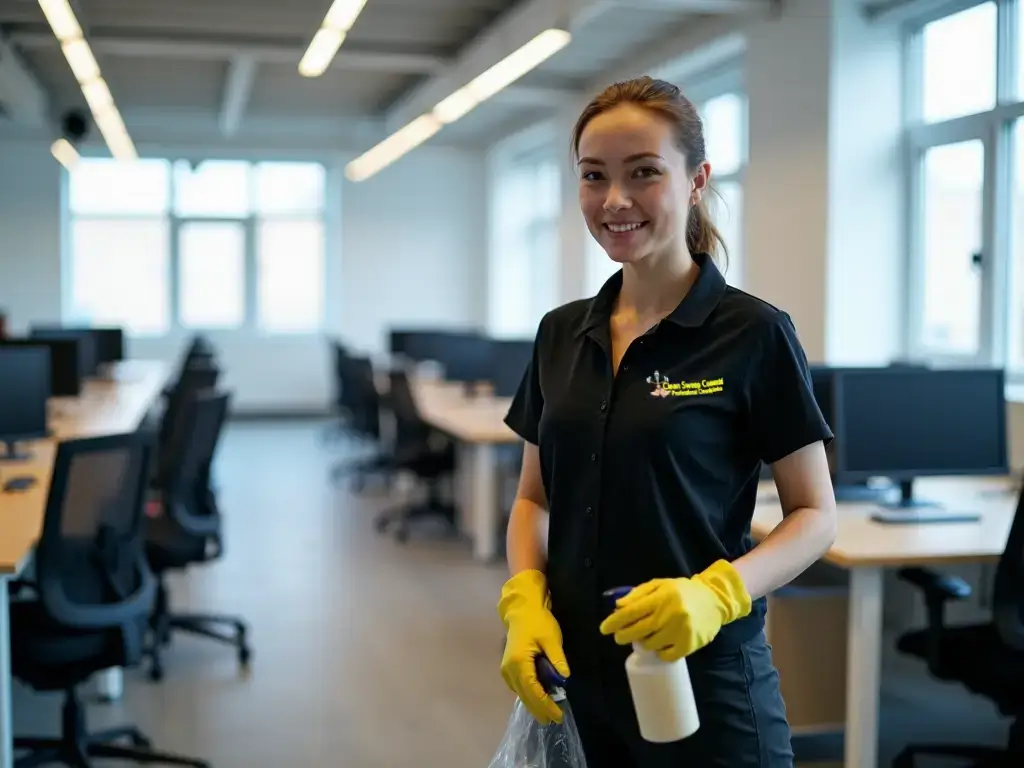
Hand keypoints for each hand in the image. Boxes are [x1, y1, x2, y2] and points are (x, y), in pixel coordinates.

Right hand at [498, 570, 570, 723]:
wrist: (521, 611)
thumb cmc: (538, 622)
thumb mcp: (551, 638)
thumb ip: (557, 658)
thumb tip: (564, 677)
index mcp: (519, 662)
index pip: (534, 691)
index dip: (546, 705)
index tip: (558, 715)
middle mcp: (509, 669)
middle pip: (525, 696)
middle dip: (540, 710)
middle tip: (555, 720)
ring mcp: (506, 670)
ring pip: (521, 694)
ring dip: (534, 704)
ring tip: (549, 713)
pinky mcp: (507, 669)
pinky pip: (519, 687)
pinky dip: (529, 695)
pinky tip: (539, 699)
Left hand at [599, 560, 751, 661]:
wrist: (714, 600)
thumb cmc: (682, 591)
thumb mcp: (659, 585)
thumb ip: (638, 594)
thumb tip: (618, 607)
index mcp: (661, 597)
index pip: (630, 612)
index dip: (614, 622)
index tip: (604, 628)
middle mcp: (669, 614)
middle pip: (637, 631)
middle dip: (623, 636)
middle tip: (619, 637)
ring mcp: (680, 631)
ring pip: (650, 645)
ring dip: (642, 643)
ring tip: (644, 638)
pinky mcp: (689, 645)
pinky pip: (666, 656)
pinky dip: (659, 653)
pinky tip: (659, 646)